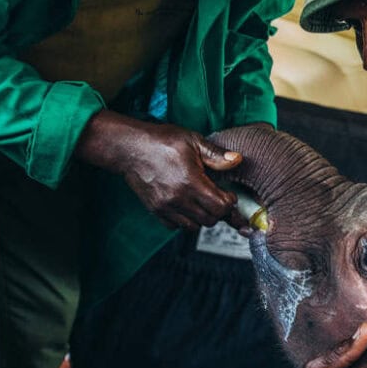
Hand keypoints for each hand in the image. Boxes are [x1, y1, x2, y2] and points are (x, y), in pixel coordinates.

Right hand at [75, 110, 248, 231]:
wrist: (129, 147)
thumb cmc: (160, 141)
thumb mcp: (193, 141)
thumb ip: (216, 154)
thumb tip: (237, 160)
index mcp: (190, 182)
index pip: (220, 207)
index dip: (229, 202)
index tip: (229, 194)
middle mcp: (178, 199)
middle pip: (210, 220)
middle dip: (219, 211)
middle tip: (219, 198)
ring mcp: (165, 207)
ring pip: (194, 226)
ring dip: (203, 217)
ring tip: (203, 202)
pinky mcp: (155, 210)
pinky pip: (176, 226)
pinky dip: (185, 221)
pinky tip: (187, 206)